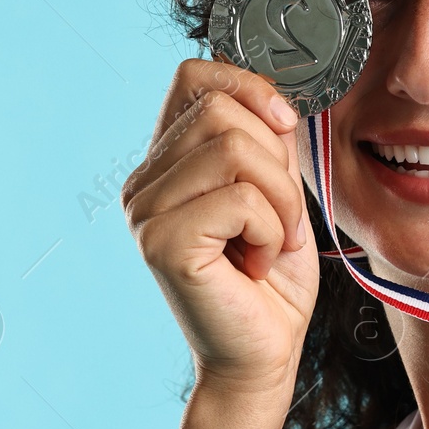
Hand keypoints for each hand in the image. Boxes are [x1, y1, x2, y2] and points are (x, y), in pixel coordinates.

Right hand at [122, 59, 317, 397]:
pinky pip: (240, 199)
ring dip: (280, 199)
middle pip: (221, 110)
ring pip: (234, 149)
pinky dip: (271, 228)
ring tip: (271, 241)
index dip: (248, 85)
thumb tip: (273, 96)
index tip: (284, 124)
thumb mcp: (277, 191)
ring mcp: (146, 213)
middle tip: (279, 218)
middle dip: (276, 161)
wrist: (265, 354)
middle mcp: (144, 183)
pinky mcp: (163, 244)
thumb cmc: (272, 279)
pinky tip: (257, 262)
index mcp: (166, 163)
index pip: (194, 75)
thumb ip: (265, 141)